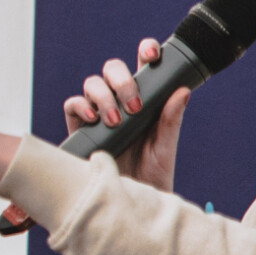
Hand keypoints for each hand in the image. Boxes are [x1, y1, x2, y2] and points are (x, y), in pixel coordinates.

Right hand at [64, 37, 187, 189]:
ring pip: (92, 84)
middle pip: (112, 69)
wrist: (127, 204)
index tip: (151, 55)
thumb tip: (182, 91)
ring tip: (116, 121)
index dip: (145, 51)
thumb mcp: (165, 148)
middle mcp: (120, 102)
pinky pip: (73, 104)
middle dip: (122, 79)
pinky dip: (81, 107)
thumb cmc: (150, 177)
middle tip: (134, 105)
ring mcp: (98, 113)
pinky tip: (94, 120)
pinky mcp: (79, 128)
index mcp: (145, 100)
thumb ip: (170, 120)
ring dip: (103, 96)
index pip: (143, 65)